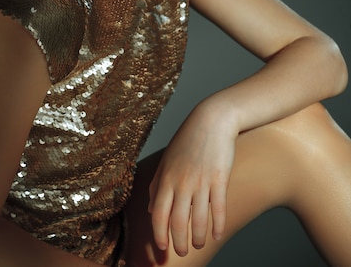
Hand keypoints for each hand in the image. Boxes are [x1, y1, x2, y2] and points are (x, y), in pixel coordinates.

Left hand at [148, 99, 238, 256]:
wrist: (211, 120)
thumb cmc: (187, 140)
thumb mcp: (167, 161)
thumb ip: (158, 186)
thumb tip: (152, 210)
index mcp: (166, 178)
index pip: (158, 215)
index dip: (160, 235)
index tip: (163, 248)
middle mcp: (181, 182)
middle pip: (178, 222)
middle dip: (180, 242)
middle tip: (183, 251)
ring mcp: (201, 181)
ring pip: (199, 220)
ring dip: (199, 237)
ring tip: (199, 243)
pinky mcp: (219, 178)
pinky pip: (219, 209)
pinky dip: (218, 225)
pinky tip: (217, 234)